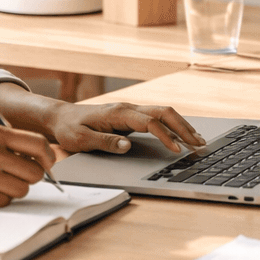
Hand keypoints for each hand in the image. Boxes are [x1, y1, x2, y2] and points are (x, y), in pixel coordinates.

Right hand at [0, 124, 55, 207]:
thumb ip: (7, 142)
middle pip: (34, 172)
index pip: (38, 145)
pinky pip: (4, 202)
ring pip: (22, 189)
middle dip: (29, 177)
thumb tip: (40, 158)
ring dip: (13, 190)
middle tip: (15, 176)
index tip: (47, 165)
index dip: (47, 158)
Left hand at [47, 102, 206, 155]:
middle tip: (199, 145)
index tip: (178, 150)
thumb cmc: (70, 129)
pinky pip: (157, 117)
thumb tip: (127, 146)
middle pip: (164, 112)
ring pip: (164, 112)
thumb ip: (105, 142)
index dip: (166, 136)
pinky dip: (173, 125)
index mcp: (118, 113)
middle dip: (184, 128)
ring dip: (182, 125)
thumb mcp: (82, 140)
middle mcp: (128, 108)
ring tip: (198, 140)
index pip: (150, 122)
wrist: (60, 117)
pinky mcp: (131, 116)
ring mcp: (131, 110)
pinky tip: (182, 135)